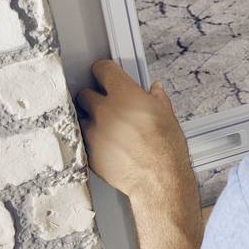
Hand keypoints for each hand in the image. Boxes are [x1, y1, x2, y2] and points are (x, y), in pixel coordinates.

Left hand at [76, 60, 198, 216]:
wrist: (158, 179)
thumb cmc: (166, 149)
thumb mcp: (167, 115)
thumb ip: (156, 99)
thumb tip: (155, 91)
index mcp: (125, 95)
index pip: (102, 69)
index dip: (104, 71)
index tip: (105, 75)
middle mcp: (105, 110)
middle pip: (85, 93)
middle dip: (93, 97)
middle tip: (106, 105)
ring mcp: (94, 131)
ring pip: (81, 117)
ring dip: (90, 120)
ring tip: (105, 129)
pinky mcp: (89, 151)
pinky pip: (83, 139)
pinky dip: (91, 140)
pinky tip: (106, 145)